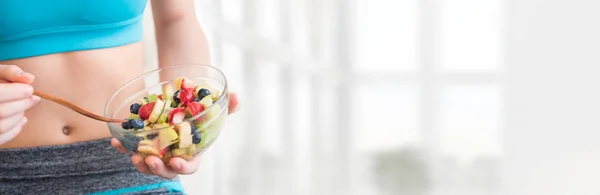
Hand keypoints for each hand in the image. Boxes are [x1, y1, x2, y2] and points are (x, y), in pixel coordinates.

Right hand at [0, 65, 38, 145]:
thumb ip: (10, 72)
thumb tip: (30, 78)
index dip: (16, 92)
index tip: (30, 89)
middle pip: (1, 112)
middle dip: (22, 104)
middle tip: (33, 98)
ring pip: (2, 126)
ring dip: (19, 116)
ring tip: (23, 106)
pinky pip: (1, 138)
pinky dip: (16, 129)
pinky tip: (21, 119)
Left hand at [111, 92, 240, 178]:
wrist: (181, 96)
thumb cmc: (200, 106)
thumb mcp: (215, 106)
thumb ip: (228, 106)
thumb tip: (237, 98)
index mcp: (193, 151)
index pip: (190, 166)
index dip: (183, 167)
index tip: (175, 161)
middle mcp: (174, 154)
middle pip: (166, 170)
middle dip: (157, 169)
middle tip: (150, 160)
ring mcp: (157, 150)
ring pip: (148, 164)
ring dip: (140, 163)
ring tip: (134, 155)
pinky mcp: (143, 142)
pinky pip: (131, 149)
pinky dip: (123, 147)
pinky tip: (116, 141)